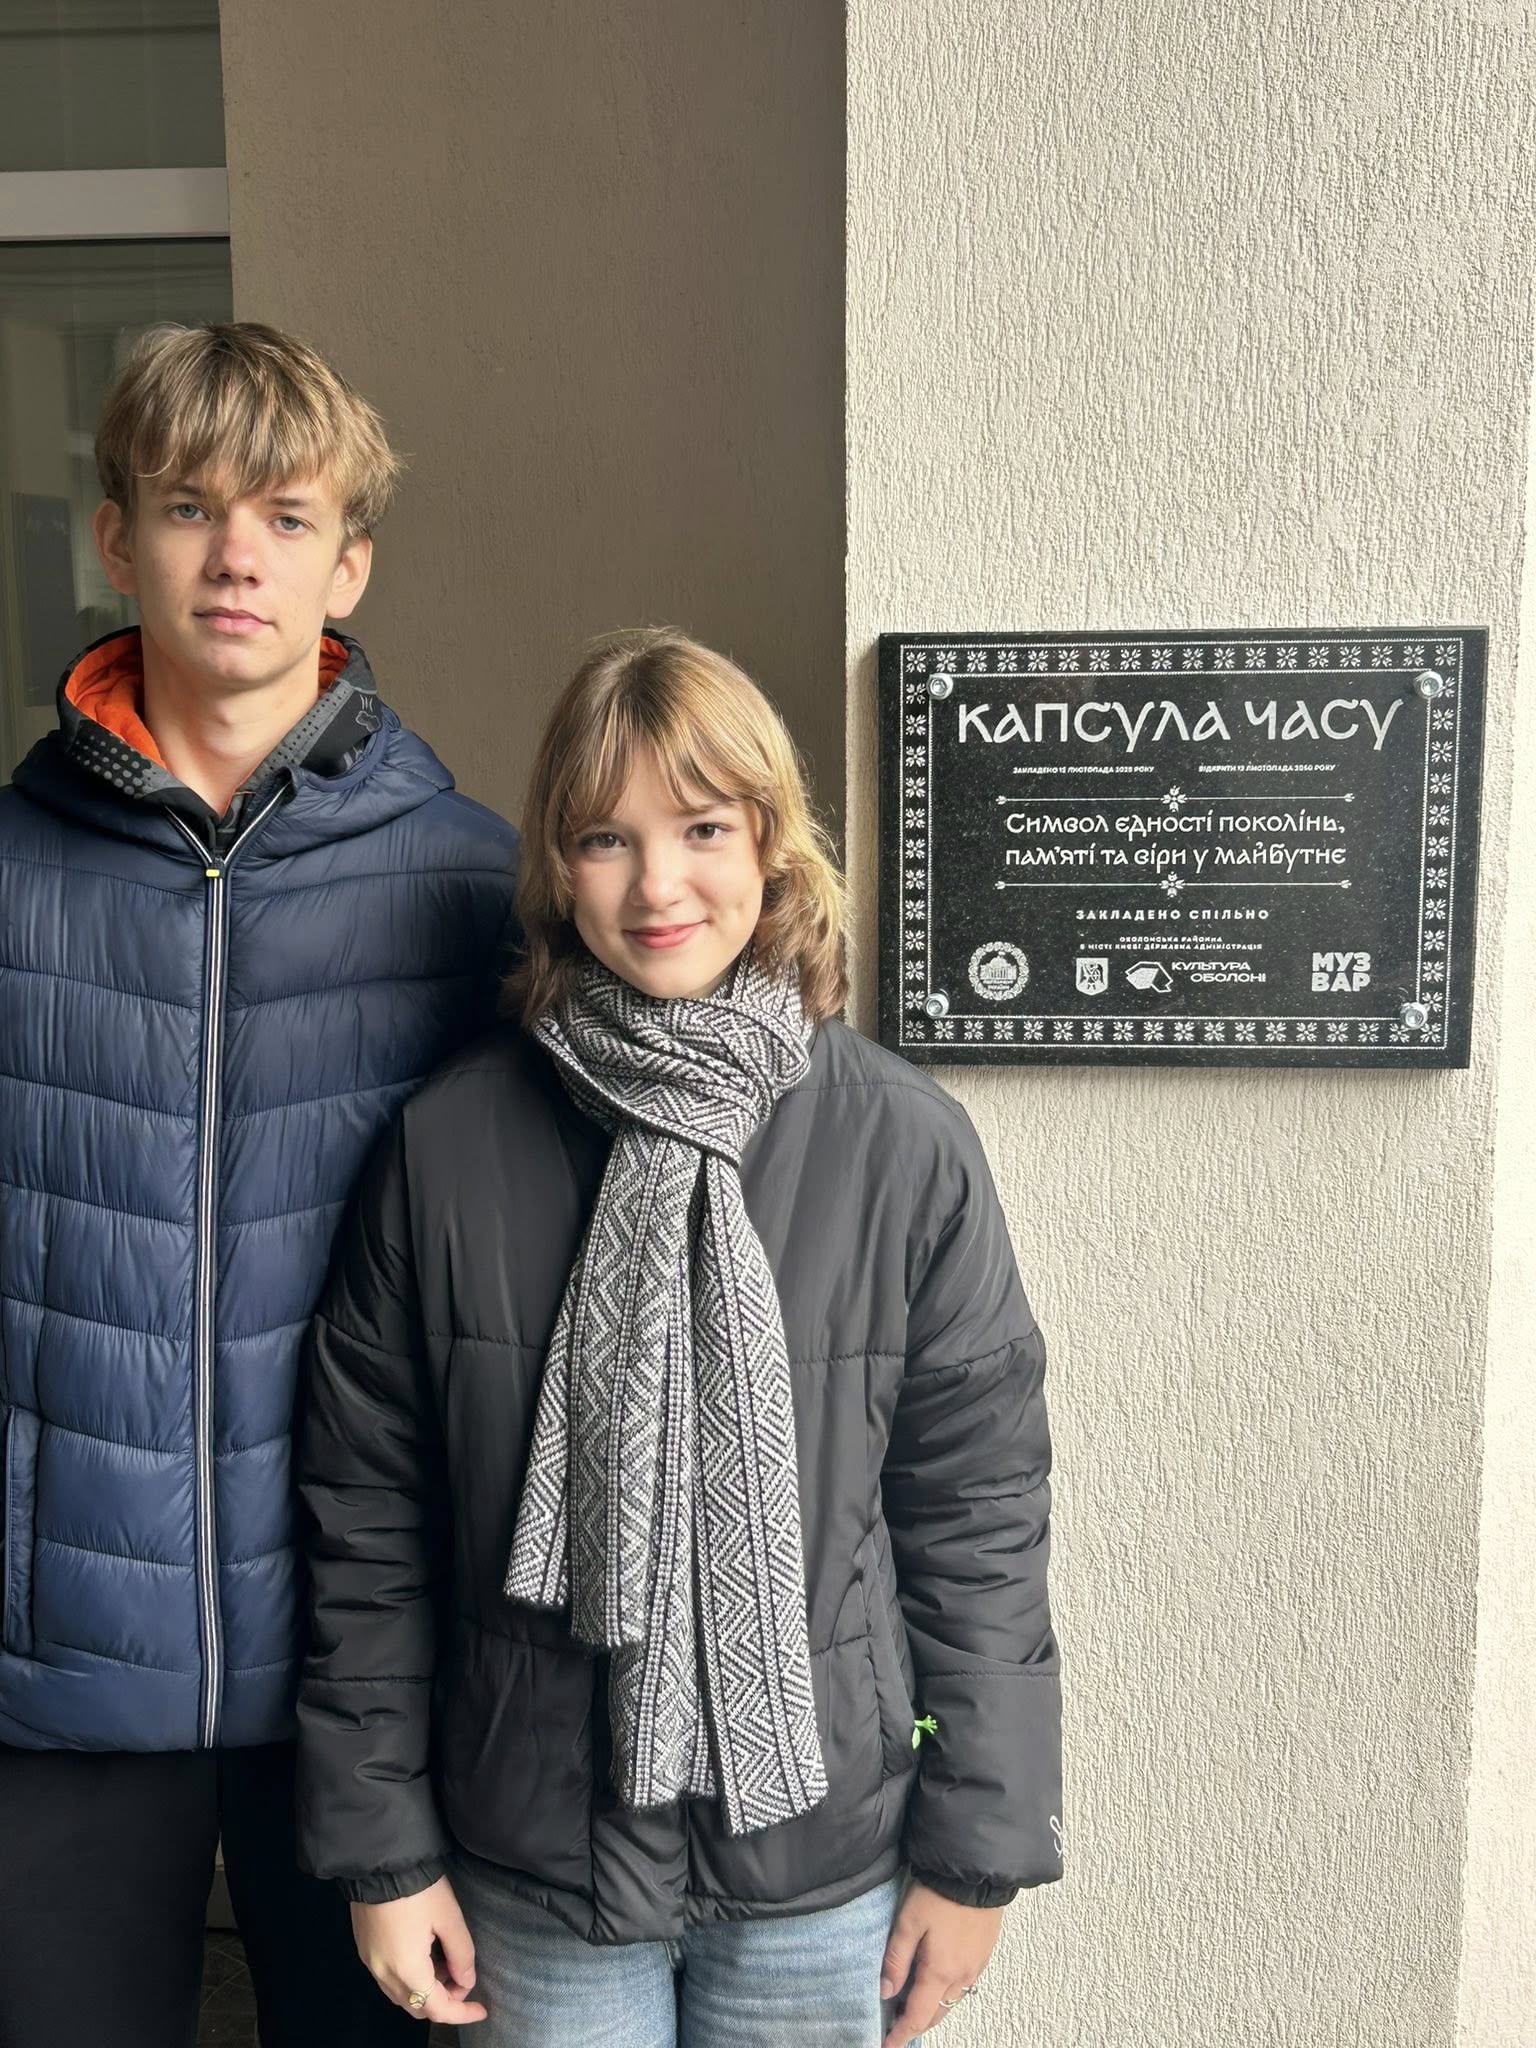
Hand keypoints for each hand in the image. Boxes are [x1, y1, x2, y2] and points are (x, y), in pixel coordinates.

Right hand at [350, 1875, 487, 2025]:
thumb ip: (461, 1953)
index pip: (437, 2009)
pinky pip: (389, 1978)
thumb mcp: (449, 1916)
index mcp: (406, 1970)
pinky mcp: (365, 1949)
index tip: (482, 2009)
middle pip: (416, 2006)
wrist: (379, 1861)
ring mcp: (370, 1963)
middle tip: (463, 1978)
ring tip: (447, 1963)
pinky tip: (424, 1954)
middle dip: (444, 2001)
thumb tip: (466, 1980)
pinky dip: (410, 1977)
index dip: (462, 2012)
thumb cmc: (418, 1888)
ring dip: (426, 1989)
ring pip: (401, 1994)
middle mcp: (383, 1974)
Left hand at [880, 1884, 1001, 2046]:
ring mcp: (976, 1966)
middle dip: (916, 2022)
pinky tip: (936, 1977)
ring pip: (951, 2001)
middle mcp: (961, 1976)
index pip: (918, 2017)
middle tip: (895, 2020)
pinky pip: (964, 1985)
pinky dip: (947, 1990)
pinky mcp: (984, 1954)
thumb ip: (896, 1959)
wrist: (977, 1871)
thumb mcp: (908, 1922)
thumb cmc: (939, 1894)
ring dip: (932, 2006)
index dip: (901, 2034)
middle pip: (936, 2014)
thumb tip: (885, 1991)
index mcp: (940, 1972)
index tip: (887, 2045)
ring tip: (912, 1999)